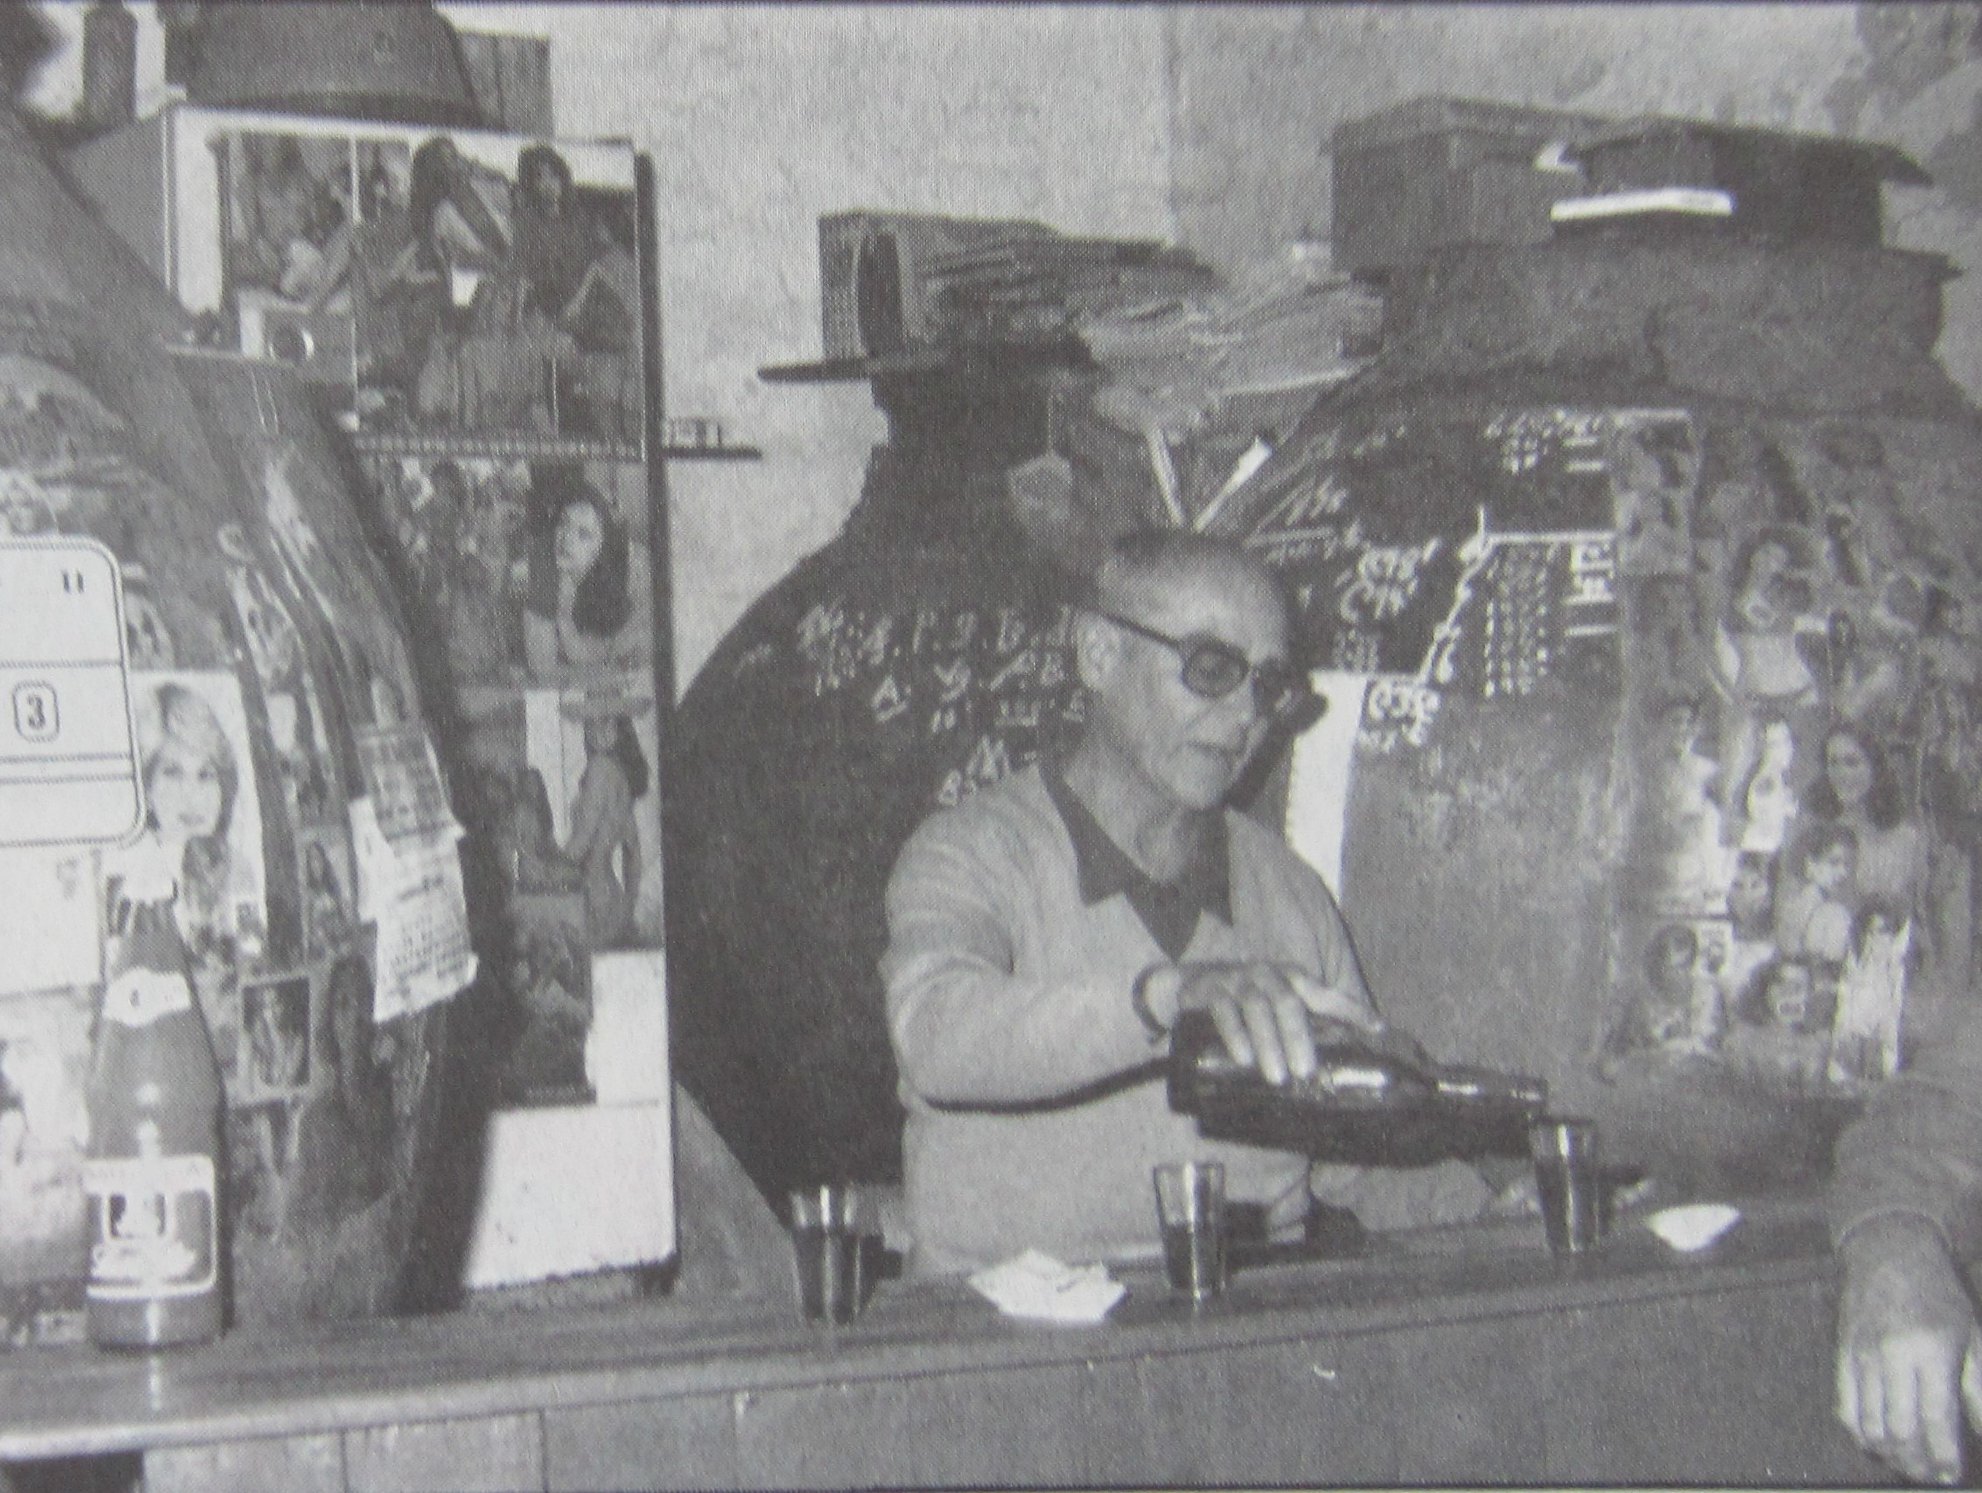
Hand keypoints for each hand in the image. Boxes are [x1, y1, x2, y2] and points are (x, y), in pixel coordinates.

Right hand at [1164, 963, 1379, 1086]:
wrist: (1190, 982)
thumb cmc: (1246, 999)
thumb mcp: (1277, 1002)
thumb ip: (1306, 1020)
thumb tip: (1346, 1052)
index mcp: (1291, 977)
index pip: (1325, 994)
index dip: (1350, 1010)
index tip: (1376, 1029)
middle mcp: (1268, 975)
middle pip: (1288, 1003)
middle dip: (1299, 1038)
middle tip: (1306, 1071)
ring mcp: (1238, 981)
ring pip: (1257, 1009)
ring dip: (1269, 1043)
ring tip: (1278, 1077)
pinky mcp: (1210, 991)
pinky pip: (1224, 1012)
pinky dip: (1235, 1036)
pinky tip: (1244, 1059)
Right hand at [1836, 1215, 1981, 1483]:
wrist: (1889, 1255)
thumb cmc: (1939, 1297)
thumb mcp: (1971, 1336)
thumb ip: (1976, 1387)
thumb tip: (1978, 1433)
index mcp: (1930, 1351)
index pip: (1935, 1420)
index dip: (1943, 1456)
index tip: (1951, 1475)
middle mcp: (1891, 1356)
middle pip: (1898, 1430)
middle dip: (1916, 1464)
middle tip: (1929, 1476)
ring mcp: (1860, 1356)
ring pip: (1868, 1425)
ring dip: (1888, 1456)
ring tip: (1907, 1464)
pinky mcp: (1841, 1354)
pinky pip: (1844, 1408)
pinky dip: (1860, 1435)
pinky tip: (1877, 1443)